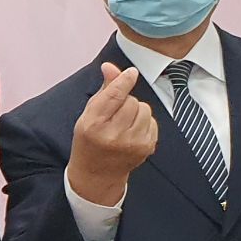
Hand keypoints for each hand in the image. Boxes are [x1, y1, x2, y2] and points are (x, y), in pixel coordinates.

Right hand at [65, 63, 158, 206]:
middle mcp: (113, 135)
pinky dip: (144, 123)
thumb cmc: (90, 140)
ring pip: (144, 109)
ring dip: (136, 112)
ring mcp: (132, 144)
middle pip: (131, 101)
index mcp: (93, 125)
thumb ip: (103, 90)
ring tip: (123, 123)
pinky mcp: (145, 148)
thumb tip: (109, 66)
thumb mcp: (88, 115)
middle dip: (125, 101)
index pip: (114, 95)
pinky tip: (132, 132)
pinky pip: (152, 121)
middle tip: (115, 114)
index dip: (124, 80)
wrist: (97, 174)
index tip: (131, 73)